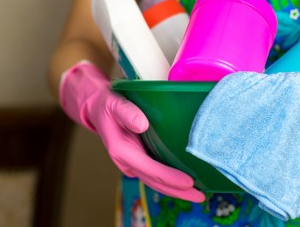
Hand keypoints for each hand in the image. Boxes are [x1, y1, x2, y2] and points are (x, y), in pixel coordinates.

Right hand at [59, 61, 204, 201]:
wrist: (99, 109)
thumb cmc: (108, 105)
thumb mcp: (115, 104)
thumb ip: (127, 113)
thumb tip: (142, 124)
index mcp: (122, 151)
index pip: (151, 169)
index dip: (170, 178)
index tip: (189, 182)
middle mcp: (127, 161)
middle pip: (155, 182)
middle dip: (178, 191)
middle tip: (200, 197)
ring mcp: (133, 163)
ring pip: (156, 181)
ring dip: (175, 190)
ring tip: (197, 194)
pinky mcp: (138, 160)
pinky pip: (155, 174)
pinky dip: (170, 181)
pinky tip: (184, 183)